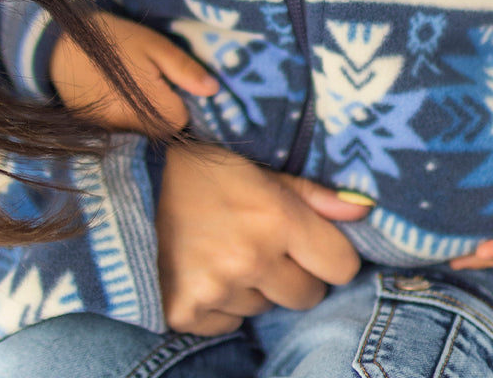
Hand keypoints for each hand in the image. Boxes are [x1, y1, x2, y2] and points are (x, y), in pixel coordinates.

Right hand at [50, 12, 217, 131]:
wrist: (60, 42)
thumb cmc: (113, 39)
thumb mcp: (154, 45)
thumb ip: (184, 69)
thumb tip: (213, 89)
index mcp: (153, 107)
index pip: (183, 118)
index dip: (179, 98)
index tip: (168, 79)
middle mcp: (133, 128)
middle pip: (162, 129)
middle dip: (163, 109)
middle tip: (149, 79)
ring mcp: (112, 132)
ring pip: (142, 132)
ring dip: (143, 115)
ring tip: (130, 85)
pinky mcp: (95, 130)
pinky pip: (121, 131)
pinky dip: (122, 117)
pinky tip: (113, 95)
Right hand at [156, 142, 367, 333]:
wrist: (127, 182)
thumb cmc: (201, 170)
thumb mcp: (257, 170)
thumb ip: (313, 195)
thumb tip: (364, 212)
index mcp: (275, 216)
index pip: (341, 266)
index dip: (328, 255)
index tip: (305, 242)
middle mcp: (250, 257)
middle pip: (307, 296)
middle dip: (292, 274)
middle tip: (256, 242)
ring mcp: (217, 288)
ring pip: (264, 308)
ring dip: (252, 286)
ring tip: (220, 248)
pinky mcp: (186, 311)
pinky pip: (227, 323)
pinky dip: (219, 303)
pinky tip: (199, 267)